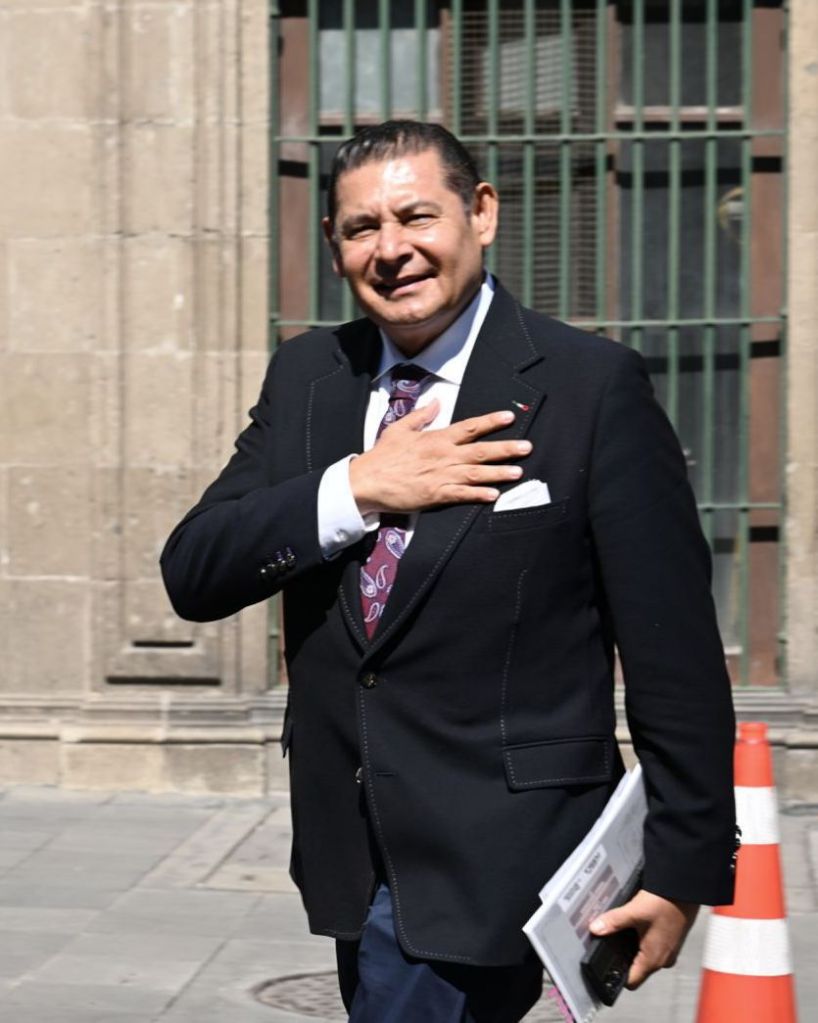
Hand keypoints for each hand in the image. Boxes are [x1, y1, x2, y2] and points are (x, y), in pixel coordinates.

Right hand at [349, 401, 532, 515]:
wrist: (367, 481)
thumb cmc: (382, 455)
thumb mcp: (400, 428)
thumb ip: (422, 416)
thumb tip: (438, 401)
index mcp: (437, 438)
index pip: (470, 427)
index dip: (491, 421)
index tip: (509, 416)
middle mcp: (443, 455)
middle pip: (481, 451)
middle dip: (506, 448)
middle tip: (527, 447)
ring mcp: (441, 476)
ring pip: (476, 473)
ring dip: (499, 473)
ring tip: (518, 472)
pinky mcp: (435, 494)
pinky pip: (462, 494)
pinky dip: (478, 494)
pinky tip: (494, 495)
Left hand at [589, 890, 699, 989]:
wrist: (684, 889)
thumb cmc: (665, 903)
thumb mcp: (634, 911)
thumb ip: (613, 921)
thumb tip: (595, 928)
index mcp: (653, 959)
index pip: (631, 981)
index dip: (616, 976)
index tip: (604, 964)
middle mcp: (662, 959)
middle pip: (636, 969)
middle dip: (622, 957)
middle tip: (609, 942)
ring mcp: (668, 950)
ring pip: (644, 957)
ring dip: (632, 947)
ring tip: (621, 931)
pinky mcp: (670, 940)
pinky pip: (651, 947)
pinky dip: (642, 939)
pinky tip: (635, 925)